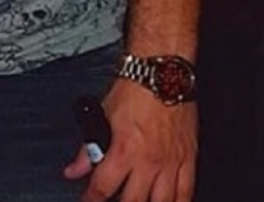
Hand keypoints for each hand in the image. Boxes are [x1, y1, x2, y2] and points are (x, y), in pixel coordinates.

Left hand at [64, 79, 196, 201]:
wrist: (163, 74)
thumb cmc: (135, 90)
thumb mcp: (102, 117)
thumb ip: (87, 149)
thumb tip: (74, 168)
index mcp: (124, 151)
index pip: (102, 188)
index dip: (91, 200)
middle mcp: (149, 161)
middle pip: (133, 201)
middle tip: (112, 201)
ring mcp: (171, 162)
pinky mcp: (189, 158)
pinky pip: (186, 191)